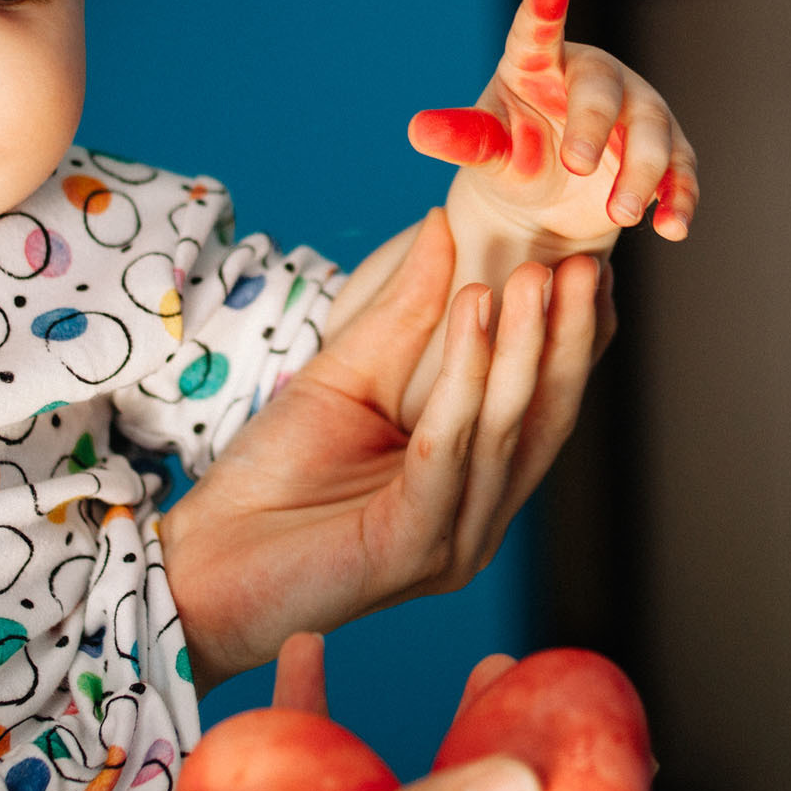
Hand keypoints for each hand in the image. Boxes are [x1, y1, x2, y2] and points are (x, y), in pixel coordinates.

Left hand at [158, 210, 610, 690]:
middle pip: (545, 418)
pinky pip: (447, 455)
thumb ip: (403, 312)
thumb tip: (443, 224)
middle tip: (585, 264)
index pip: (545, 403)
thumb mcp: (346, 375)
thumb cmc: (271, 477)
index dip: (574, 335)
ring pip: (503, 432)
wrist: (200, 565)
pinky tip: (475, 318)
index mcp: (475, 480)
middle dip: (566, 336)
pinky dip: (463, 382)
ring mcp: (452, 540)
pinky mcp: (412, 552)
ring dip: (521, 347)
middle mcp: (479, 515)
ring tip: (530, 276)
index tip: (589, 261)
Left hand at [409, 0, 696, 248]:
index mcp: (539, 64)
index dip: (544, 8)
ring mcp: (637, 113)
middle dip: (592, 125)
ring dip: (640, 174)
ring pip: (652, 132)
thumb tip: (417, 130)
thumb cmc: (516, 157)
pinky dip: (678, 199)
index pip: (538, 32)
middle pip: (602, 89)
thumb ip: (463, 139)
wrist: (552, 202)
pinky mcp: (666, 152)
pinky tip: (672, 228)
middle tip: (575, 166)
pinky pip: (680, 172)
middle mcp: (593, 78)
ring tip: (621, 214)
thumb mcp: (489, 151)